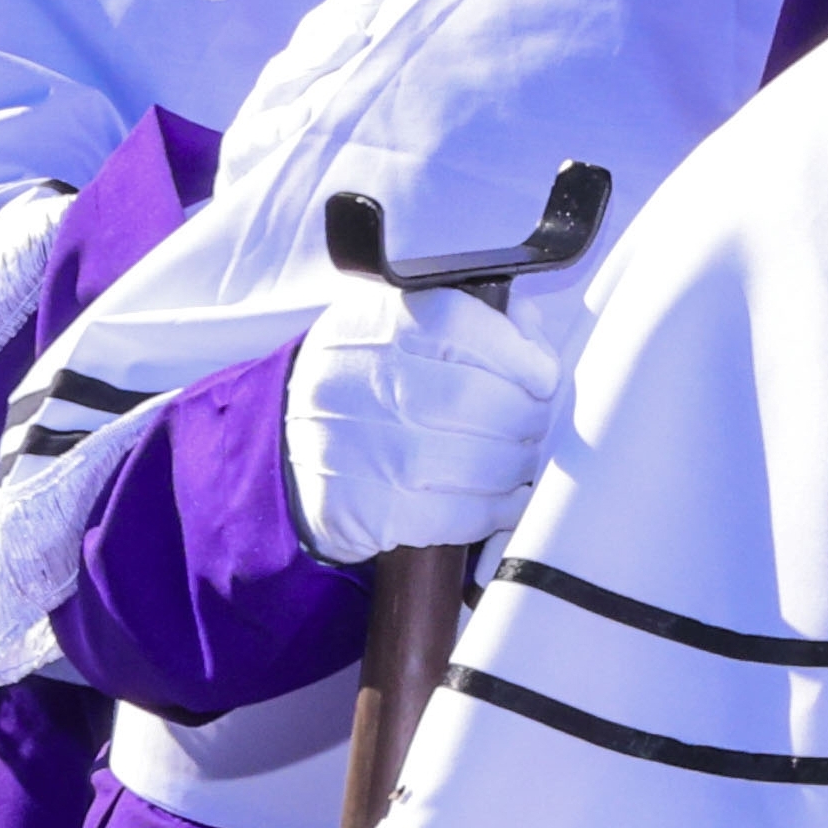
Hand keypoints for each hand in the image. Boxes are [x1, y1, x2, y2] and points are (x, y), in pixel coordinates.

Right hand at [283, 277, 566, 560]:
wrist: (285, 450)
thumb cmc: (360, 382)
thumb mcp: (394, 324)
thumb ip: (468, 312)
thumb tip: (529, 330)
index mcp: (379, 323)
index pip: (464, 326)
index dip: (521, 355)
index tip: (543, 376)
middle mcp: (368, 381)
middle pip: (478, 399)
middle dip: (527, 417)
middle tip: (536, 424)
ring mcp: (366, 449)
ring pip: (475, 460)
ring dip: (516, 465)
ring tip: (520, 461)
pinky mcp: (369, 509)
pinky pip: (456, 514)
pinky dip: (494, 510)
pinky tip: (504, 500)